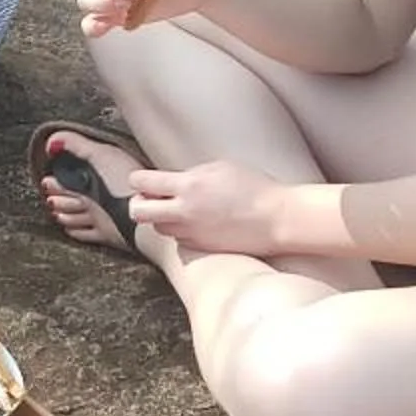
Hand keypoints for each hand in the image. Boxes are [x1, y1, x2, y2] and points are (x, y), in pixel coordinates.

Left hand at [127, 159, 283, 253]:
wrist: (278, 219)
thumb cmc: (255, 189)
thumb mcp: (220, 168)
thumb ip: (190, 174)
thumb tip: (172, 180)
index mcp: (188, 186)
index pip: (142, 182)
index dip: (137, 179)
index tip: (142, 179)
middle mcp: (184, 212)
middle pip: (138, 212)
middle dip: (139, 204)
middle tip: (151, 198)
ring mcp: (192, 233)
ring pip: (158, 228)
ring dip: (161, 218)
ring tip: (180, 210)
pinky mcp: (201, 248)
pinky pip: (179, 239)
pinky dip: (181, 231)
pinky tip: (198, 222)